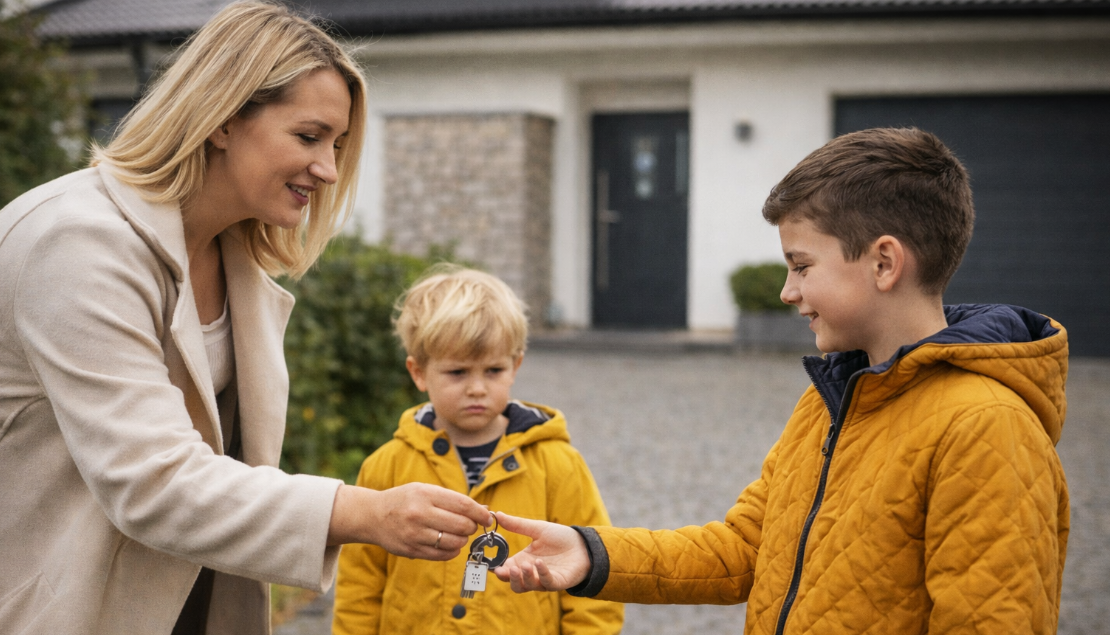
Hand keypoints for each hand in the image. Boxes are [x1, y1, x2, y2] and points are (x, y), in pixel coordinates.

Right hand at [328, 483, 492, 560]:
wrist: (373, 516)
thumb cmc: (404, 500)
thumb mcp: (425, 490)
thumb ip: (452, 499)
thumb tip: (483, 509)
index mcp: (425, 495)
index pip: (463, 505)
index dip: (480, 513)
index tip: (487, 517)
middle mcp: (420, 515)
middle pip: (461, 525)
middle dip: (472, 527)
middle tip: (470, 525)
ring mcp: (415, 534)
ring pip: (454, 542)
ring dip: (463, 540)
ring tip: (458, 534)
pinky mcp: (412, 551)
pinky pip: (442, 555)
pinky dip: (452, 551)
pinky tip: (450, 544)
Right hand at [491, 511, 591, 591]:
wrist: (582, 544)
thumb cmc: (560, 537)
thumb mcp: (537, 528)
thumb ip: (517, 524)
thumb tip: (497, 514)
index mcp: (523, 560)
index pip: (506, 570)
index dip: (498, 570)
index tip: (492, 565)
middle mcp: (531, 572)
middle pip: (514, 584)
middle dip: (509, 578)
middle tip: (507, 569)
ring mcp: (543, 579)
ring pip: (527, 586)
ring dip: (523, 577)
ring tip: (524, 565)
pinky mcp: (557, 582)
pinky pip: (547, 582)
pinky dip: (541, 574)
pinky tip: (539, 563)